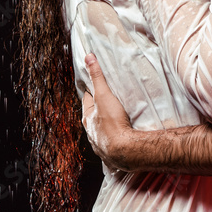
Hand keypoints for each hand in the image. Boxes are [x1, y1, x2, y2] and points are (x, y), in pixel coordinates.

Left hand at [82, 52, 132, 169]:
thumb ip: (97, 77)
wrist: (125, 151)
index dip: (92, 92)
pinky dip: (116, 138)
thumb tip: (88, 58)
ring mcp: (100, 143)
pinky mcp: (111, 153)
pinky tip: (123, 136)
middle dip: (100, 109)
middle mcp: (91, 132)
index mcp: (87, 118)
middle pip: (94, 116)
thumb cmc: (112, 123)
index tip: (96, 86)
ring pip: (102, 130)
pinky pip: (112, 143)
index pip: (87, 100)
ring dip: (108, 125)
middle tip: (110, 100)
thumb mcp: (103, 95)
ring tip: (118, 118)